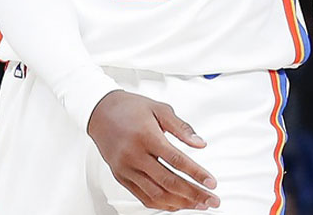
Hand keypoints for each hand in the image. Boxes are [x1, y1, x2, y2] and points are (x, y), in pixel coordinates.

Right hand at [87, 89, 218, 210]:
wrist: (100, 112)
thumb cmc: (131, 108)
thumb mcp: (160, 109)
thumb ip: (182, 128)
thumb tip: (200, 144)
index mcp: (146, 136)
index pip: (176, 160)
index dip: (196, 174)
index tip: (212, 183)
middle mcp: (134, 155)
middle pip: (168, 182)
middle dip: (193, 194)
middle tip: (212, 200)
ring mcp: (126, 169)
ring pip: (156, 194)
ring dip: (180, 203)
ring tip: (198, 204)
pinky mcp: (121, 177)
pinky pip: (143, 197)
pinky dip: (162, 204)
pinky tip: (177, 204)